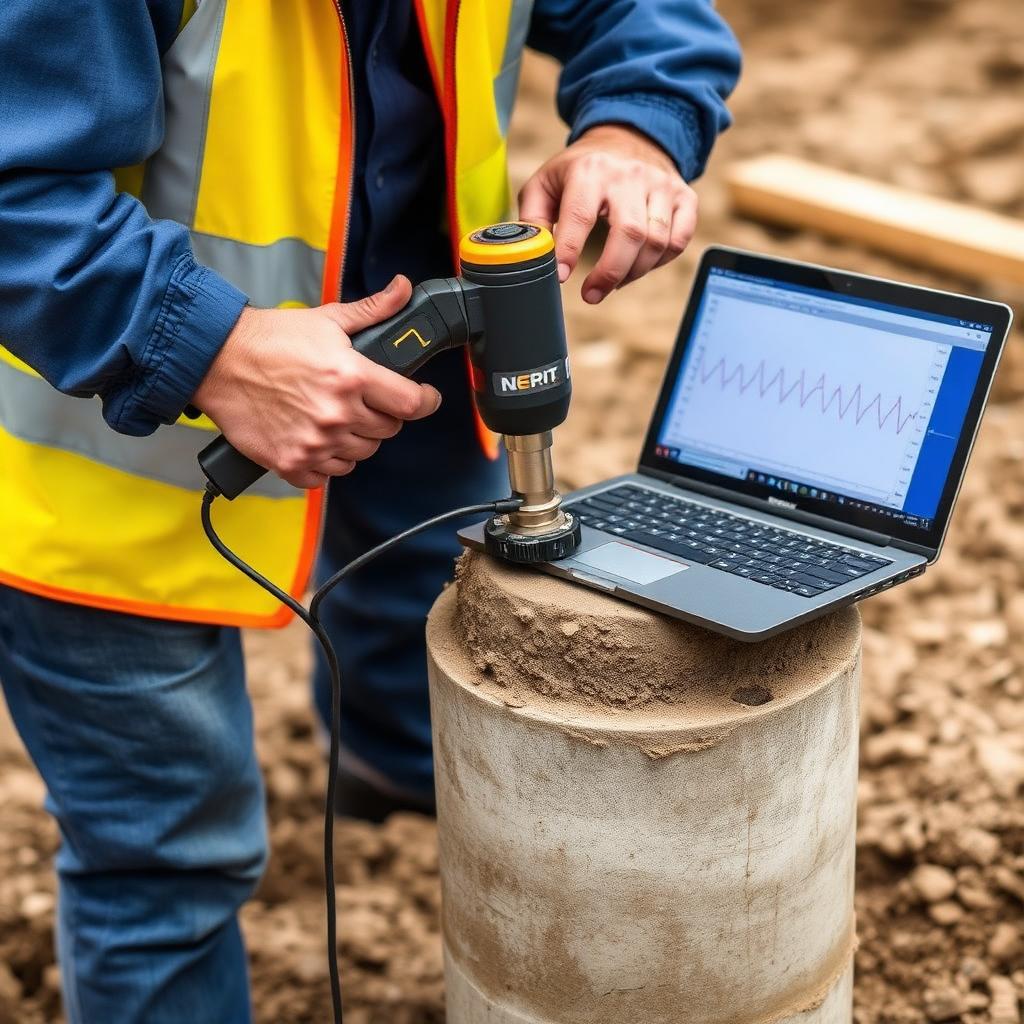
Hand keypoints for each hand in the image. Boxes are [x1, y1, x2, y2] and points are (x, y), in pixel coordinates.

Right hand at [192, 276, 440, 488]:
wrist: (216, 361)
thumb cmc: (269, 340)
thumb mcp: (327, 319)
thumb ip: (373, 311)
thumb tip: (403, 289)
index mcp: (351, 377)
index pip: (411, 404)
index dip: (426, 400)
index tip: (425, 398)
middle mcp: (336, 414)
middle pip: (388, 431)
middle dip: (384, 415)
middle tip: (365, 401)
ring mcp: (314, 443)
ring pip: (361, 455)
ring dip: (356, 439)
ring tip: (337, 418)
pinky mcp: (291, 462)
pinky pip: (327, 476)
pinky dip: (327, 462)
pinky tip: (317, 439)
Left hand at [518, 124, 696, 303]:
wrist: (627, 136)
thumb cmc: (581, 170)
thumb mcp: (546, 182)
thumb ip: (532, 218)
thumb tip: (531, 254)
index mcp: (590, 170)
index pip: (581, 215)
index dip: (569, 250)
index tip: (560, 277)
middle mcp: (630, 175)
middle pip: (630, 234)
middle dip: (609, 273)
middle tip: (591, 294)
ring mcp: (662, 185)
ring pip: (657, 242)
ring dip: (632, 273)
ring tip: (612, 281)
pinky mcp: (684, 197)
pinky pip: (678, 241)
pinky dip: (659, 262)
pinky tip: (637, 265)